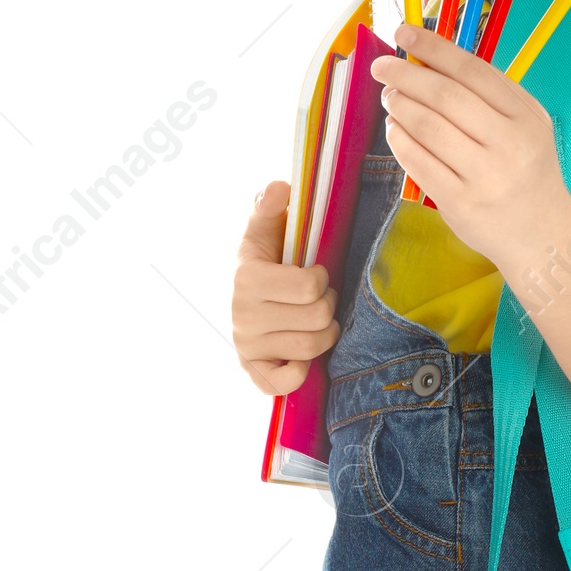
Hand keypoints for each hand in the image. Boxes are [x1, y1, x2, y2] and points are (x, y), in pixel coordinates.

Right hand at [231, 181, 339, 393]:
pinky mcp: (252, 373)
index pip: (310, 286)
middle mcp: (242, 316)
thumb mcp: (266, 229)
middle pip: (318, 318)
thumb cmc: (266, 260)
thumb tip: (281, 186)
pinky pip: (286, 383)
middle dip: (328, 306)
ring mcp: (246, 347)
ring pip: (312, 349)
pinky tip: (299, 354)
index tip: (314, 273)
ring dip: (324, 333)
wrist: (245, 299)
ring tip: (315, 320)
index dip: (322, 279)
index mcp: (246, 277)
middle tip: (319, 299)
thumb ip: (272, 206)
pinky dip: (301, 371)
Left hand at [371, 21, 570, 263]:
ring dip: (400, 106)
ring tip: (390, 98)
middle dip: (406, 75)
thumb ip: (492, 93)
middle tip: (383, 68)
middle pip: (445, 96)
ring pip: (427, 127)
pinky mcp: (460, 203)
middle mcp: (508, 145)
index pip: (473, 71)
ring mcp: (483, 176)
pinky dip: (399, 140)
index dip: (434, 48)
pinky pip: (418, 162)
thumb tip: (434, 60)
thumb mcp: (529, 125)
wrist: (542, 234)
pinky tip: (395, 129)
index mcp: (525, 118)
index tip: (404, 33)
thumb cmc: (528, 171)